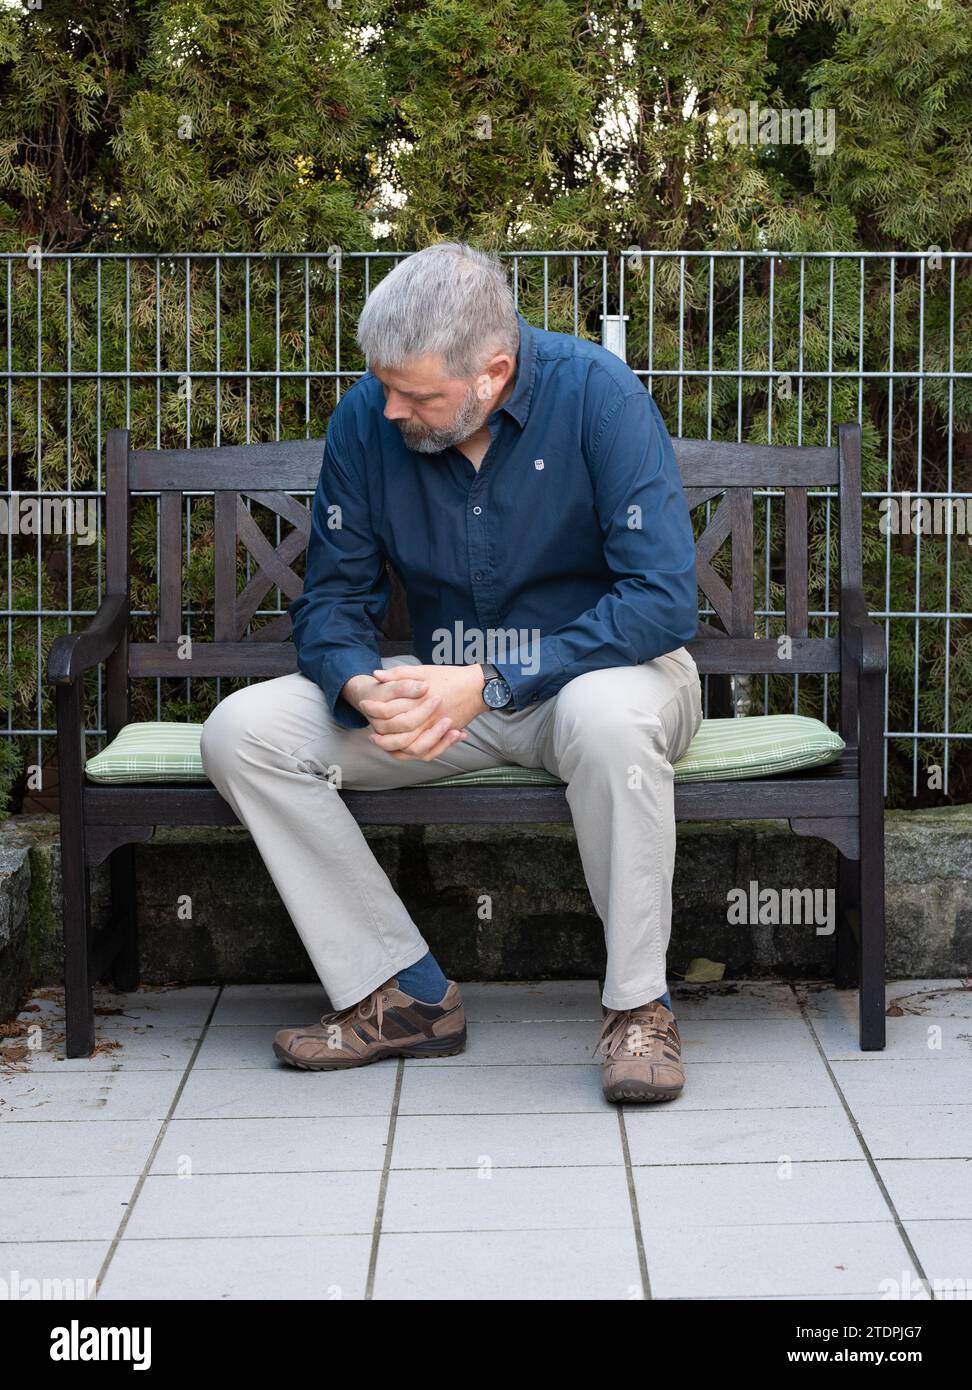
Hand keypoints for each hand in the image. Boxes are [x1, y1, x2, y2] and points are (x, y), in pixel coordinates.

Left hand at [356, 664, 486, 761]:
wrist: (476, 688)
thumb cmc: (449, 677)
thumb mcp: (423, 670)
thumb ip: (399, 674)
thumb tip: (376, 675)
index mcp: (419, 700)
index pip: (390, 710)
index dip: (374, 708)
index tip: (364, 704)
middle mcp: (428, 718)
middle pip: (398, 735)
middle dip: (382, 737)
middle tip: (371, 734)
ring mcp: (436, 729)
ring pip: (412, 748)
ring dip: (395, 749)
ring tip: (382, 743)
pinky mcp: (443, 736)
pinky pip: (427, 752)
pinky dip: (413, 753)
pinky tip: (401, 749)